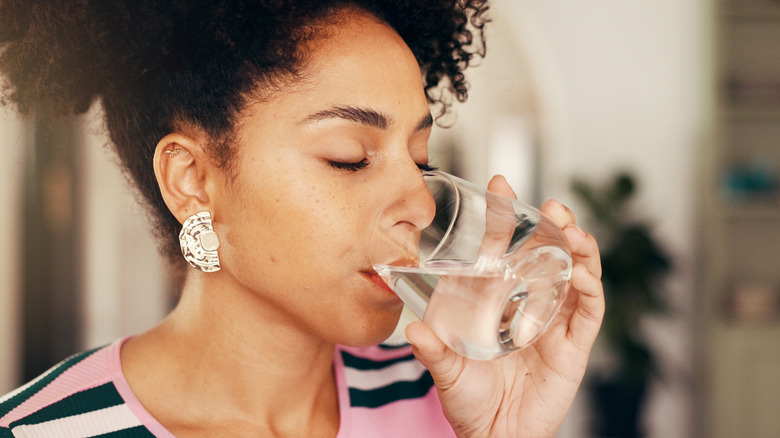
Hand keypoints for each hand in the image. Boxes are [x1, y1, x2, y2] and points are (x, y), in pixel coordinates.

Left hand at [405, 175, 603, 437]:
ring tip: (570, 230)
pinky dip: (590, 286)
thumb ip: (433, 350)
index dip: (507, 216)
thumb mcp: (447, 369)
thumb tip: (413, 331)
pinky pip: (589, 309)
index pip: (507, 247)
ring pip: (577, 272)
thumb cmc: (469, 401)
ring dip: (579, 247)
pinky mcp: (574, 345)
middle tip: (549, 206)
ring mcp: (555, 321)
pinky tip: (581, 271)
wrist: (495, 437)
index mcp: (499, 299)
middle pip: (549, 252)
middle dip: (554, 224)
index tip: (500, 183)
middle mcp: (530, 303)